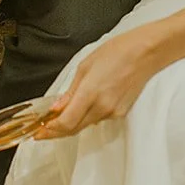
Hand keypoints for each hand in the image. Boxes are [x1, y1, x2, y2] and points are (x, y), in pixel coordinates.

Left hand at [36, 25, 163, 138]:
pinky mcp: (120, 113)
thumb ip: (70, 92)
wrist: (145, 53)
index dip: (50, 130)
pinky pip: (98, 119)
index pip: (66, 122)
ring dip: (72, 123)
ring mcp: (113, 112)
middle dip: (57, 131)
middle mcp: (102, 107)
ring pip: (86, 124)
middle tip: (43, 129)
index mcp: (90, 93)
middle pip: (74, 129)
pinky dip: (87, 116)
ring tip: (60, 115)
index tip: (38, 131)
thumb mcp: (85, 67)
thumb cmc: (116, 52)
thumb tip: (56, 108)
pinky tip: (83, 107)